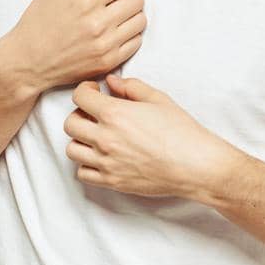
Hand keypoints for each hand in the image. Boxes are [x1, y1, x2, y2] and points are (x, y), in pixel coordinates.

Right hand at [8, 0, 145, 90]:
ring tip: (113, 15)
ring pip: (140, 20)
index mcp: (84, 0)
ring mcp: (105, 45)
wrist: (27, 61)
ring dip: (130, 15)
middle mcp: (98, 23)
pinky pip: (137, 42)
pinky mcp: (109, 62)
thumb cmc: (39, 20)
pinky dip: (129, 34)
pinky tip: (112, 32)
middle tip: (111, 0)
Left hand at [64, 74, 243, 200]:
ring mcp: (106, 162)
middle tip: (94, 113)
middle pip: (70, 124)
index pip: (79, 97)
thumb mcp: (158, 99)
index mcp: (115, 114)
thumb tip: (111, 82)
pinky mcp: (111, 181)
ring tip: (96, 136)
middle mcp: (105, 138)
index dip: (85, 90)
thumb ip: (131, 87)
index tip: (94, 91)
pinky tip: (101, 157)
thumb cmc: (180, 131)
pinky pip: (82, 173)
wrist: (194, 164)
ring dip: (80, 140)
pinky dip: (86, 164)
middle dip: (79, 114)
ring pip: (72, 149)